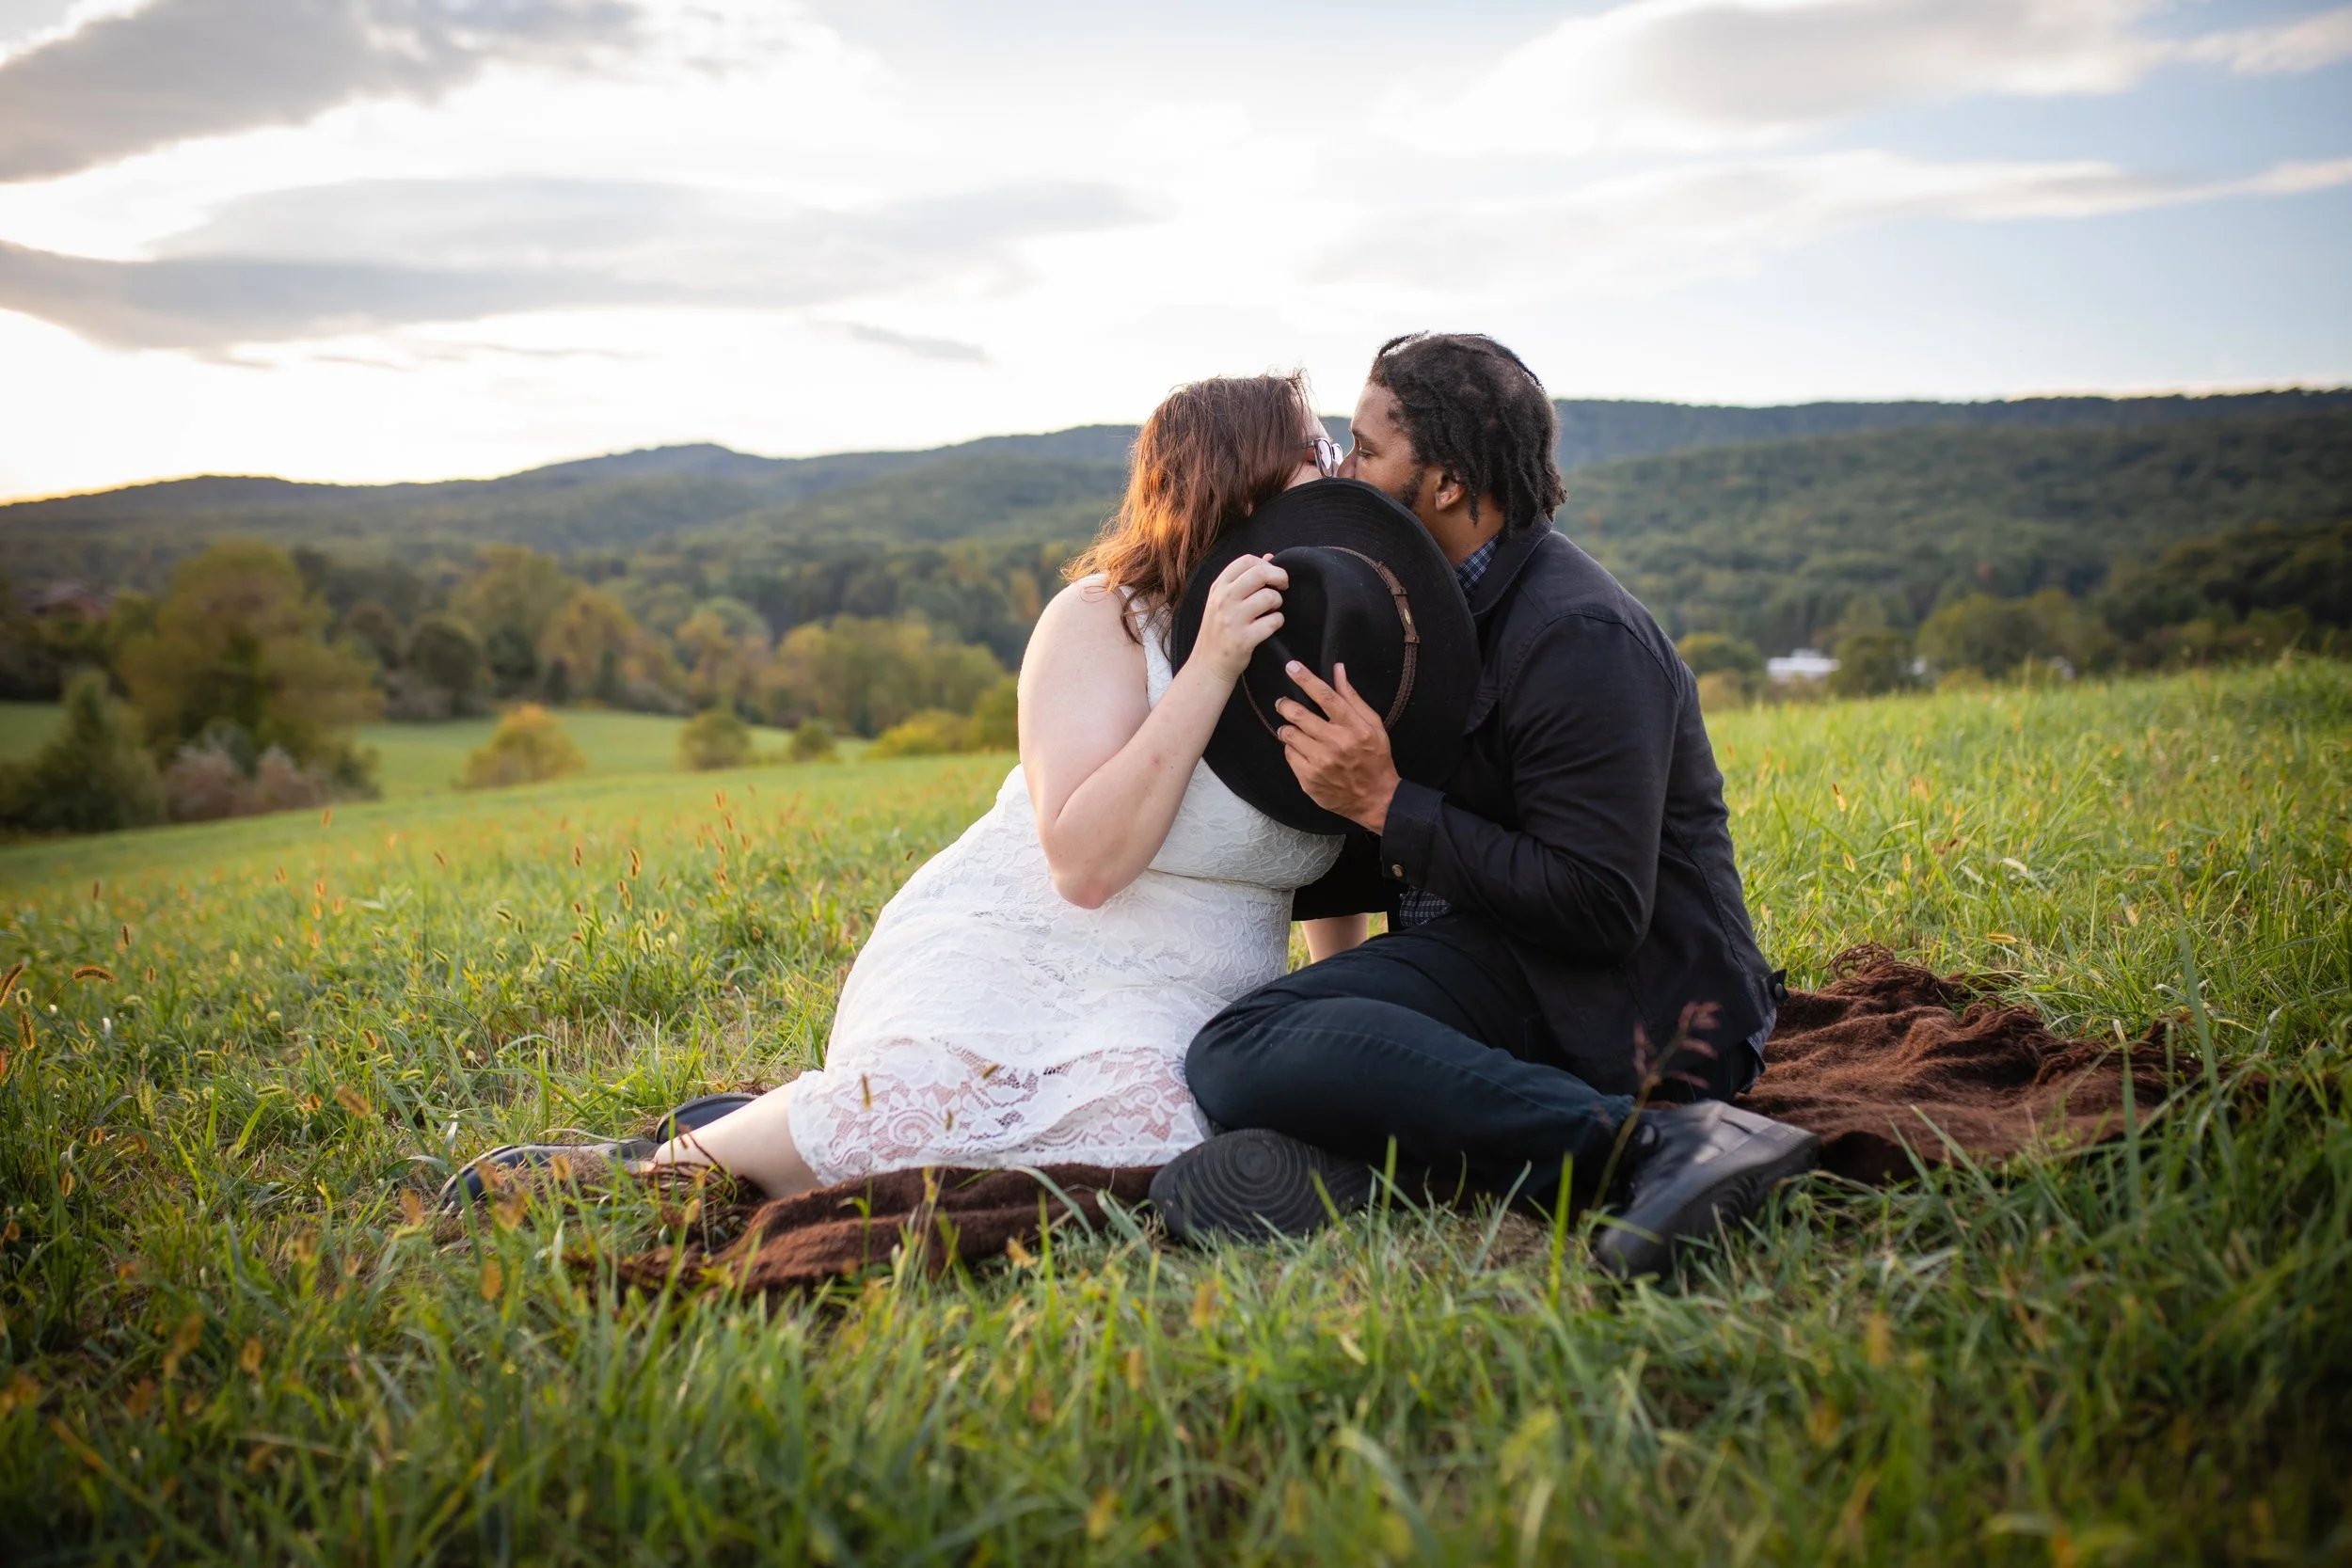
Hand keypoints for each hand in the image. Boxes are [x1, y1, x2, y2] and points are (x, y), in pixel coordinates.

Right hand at [1193, 554, 1287, 682]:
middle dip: (1279, 577)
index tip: (1272, 575)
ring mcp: (1232, 620)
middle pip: (1260, 574)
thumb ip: (1243, 578)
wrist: (1208, 665)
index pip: (1246, 561)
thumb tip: (1270, 557)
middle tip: (1283, 586)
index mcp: (1219, 587)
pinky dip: (1278, 622)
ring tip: (1272, 610)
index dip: (1266, 564)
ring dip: (1278, 603)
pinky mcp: (1243, 639)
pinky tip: (1270, 626)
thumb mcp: (1222, 600)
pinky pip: (1273, 621)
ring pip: (1270, 597)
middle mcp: (1223, 600)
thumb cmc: (1219, 630)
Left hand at [1275, 661, 1400, 834]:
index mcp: (1354, 728)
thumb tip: (1338, 670)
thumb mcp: (1373, 726)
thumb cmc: (1375, 758)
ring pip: (1288, 734)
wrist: (1375, 799)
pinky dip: (1291, 748)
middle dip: (1285, 704)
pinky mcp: (1308, 779)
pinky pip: (1289, 754)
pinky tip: (1302, 749)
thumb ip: (1352, 698)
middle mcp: (1336, 744)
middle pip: (1299, 714)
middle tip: (1283, 703)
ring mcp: (1320, 763)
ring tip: (1294, 729)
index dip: (1306, 679)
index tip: (1292, 667)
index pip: (1326, 696)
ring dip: (1288, 728)